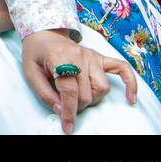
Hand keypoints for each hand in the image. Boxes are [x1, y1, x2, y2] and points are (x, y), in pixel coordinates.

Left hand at [22, 29, 138, 134]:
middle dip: (76, 106)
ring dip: (93, 99)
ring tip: (79, 97)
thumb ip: (44, 93)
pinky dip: (129, 84)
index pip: (69, 90)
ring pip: (103, 87)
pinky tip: (130, 98)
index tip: (67, 127)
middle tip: (65, 105)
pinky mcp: (101, 57)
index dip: (68, 111)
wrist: (45, 34)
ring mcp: (92, 56)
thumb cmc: (36, 54)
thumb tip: (61, 111)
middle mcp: (80, 56)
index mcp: (59, 57)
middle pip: (87, 93)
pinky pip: (122, 69)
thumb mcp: (30, 73)